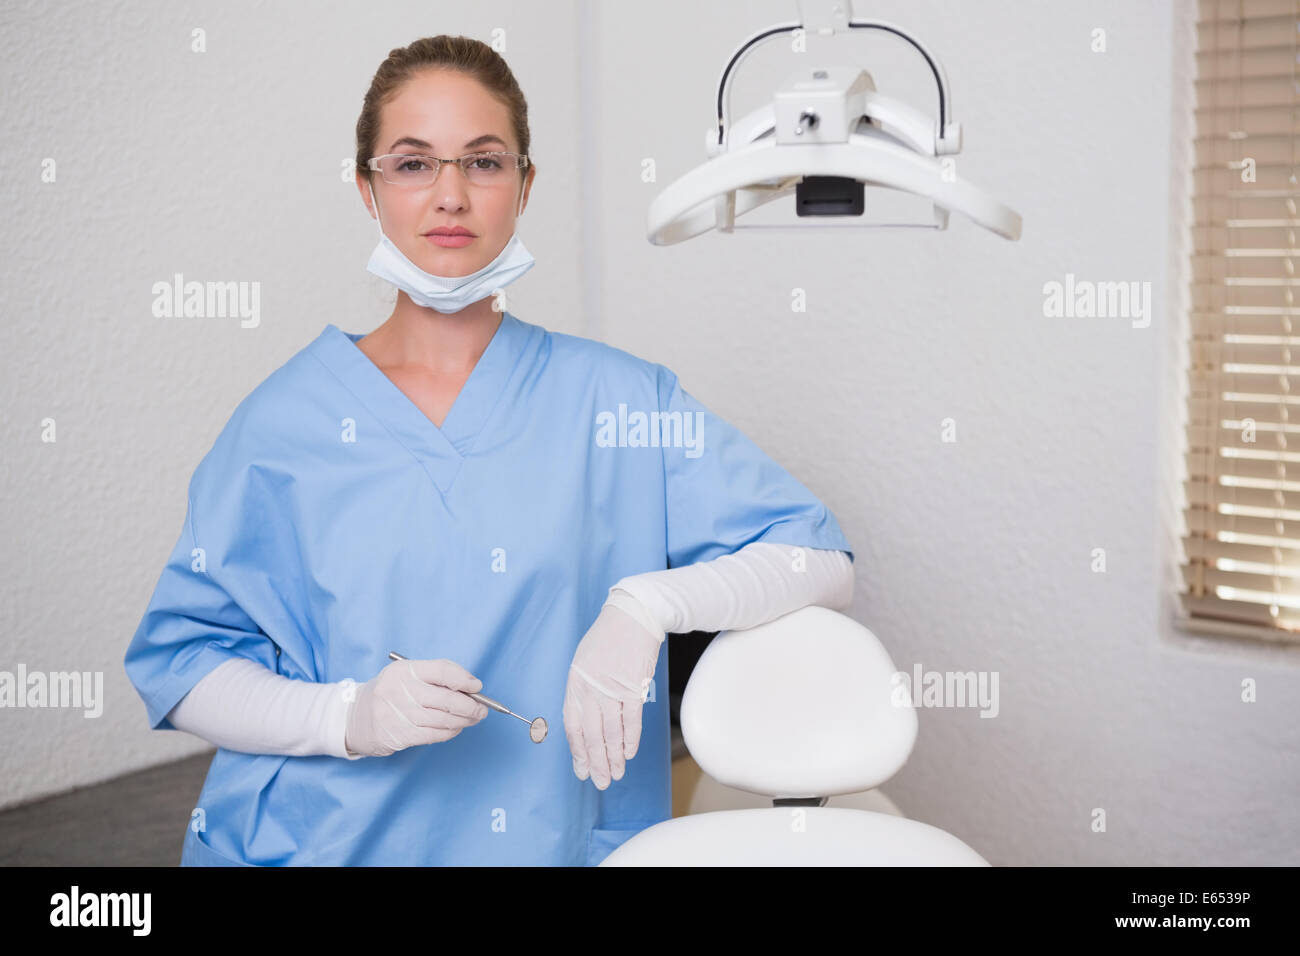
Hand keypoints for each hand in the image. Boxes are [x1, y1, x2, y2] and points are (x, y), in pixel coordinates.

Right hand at [344, 658, 488, 756]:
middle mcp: (400, 691)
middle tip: (482, 710)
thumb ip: (436, 676)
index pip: (442, 670)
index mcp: (404, 670)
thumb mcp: (407, 676)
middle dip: (471, 706)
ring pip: (444, 719)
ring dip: (464, 721)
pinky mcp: (399, 735)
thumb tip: (472, 687)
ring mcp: (398, 715)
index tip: (477, 687)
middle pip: (447, 698)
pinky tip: (455, 728)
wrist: (355, 718)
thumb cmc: (390, 693)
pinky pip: (434, 735)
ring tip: (473, 719)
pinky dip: (450, 732)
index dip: (464, 679)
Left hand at [563, 603, 662, 788]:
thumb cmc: (607, 638)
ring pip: (611, 732)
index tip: (581, 769)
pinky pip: (631, 719)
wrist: (632, 616)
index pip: (573, 725)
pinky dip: (630, 739)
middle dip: (596, 762)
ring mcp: (612, 688)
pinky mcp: (633, 686)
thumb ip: (583, 691)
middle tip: (600, 781)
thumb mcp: (583, 662)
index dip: (577, 751)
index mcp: (575, 683)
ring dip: (613, 757)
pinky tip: (628, 753)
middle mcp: (591, 688)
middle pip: (592, 734)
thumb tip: (585, 722)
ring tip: (616, 774)